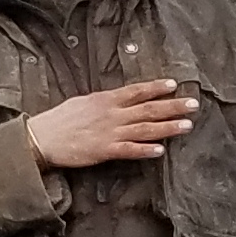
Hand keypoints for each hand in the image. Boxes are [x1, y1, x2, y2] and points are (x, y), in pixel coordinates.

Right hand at [28, 79, 198, 168]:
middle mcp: (112, 114)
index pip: (136, 91)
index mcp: (105, 100)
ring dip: (168, 127)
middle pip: (148, 108)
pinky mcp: (105, 151)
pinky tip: (161, 151)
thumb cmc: (58, 120)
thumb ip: (102, 102)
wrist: (41, 138)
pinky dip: (146, 150)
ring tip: (187, 125)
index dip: (156, 88)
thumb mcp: (81, 102)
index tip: (174, 85)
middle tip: (194, 104)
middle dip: (173, 106)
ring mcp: (110, 133)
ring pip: (145, 128)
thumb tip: (117, 100)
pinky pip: (130, 150)